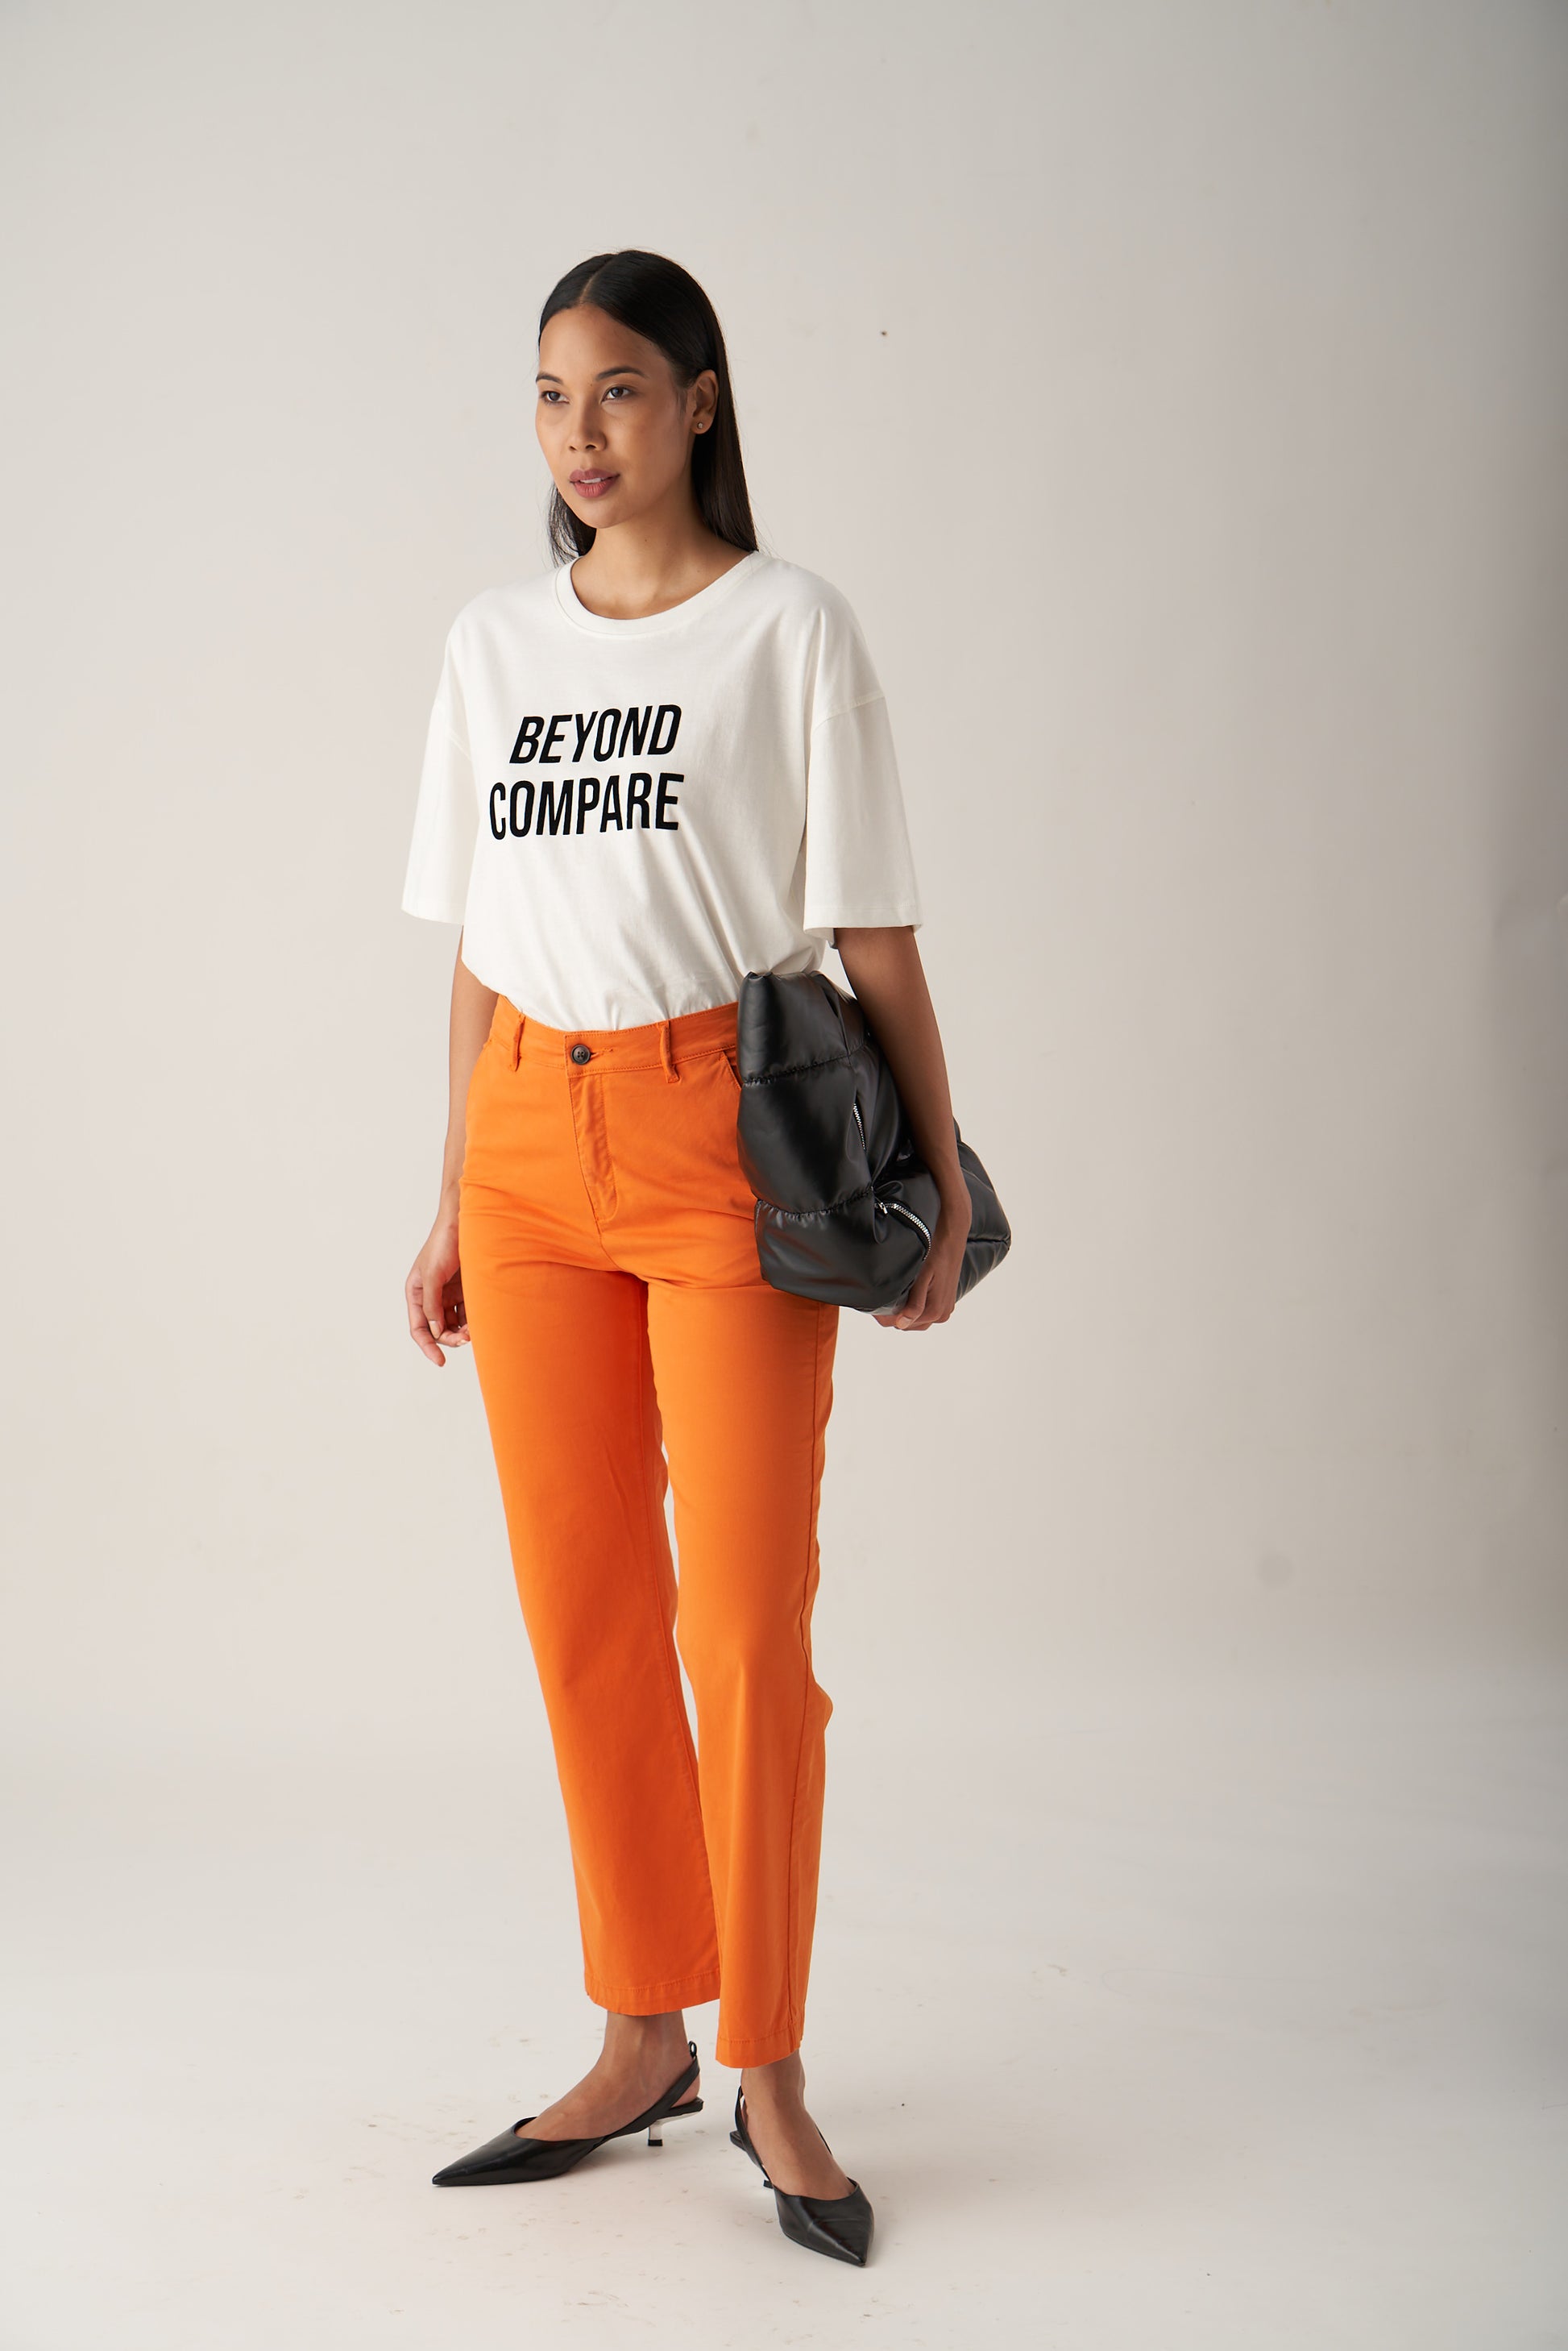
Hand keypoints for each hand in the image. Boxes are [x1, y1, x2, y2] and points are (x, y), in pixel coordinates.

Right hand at [406, 1208, 468, 1364]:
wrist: (466, 1222)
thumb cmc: (444, 1243)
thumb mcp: (433, 1275)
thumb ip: (431, 1303)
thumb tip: (435, 1330)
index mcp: (416, 1293)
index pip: (418, 1328)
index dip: (428, 1347)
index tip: (441, 1361)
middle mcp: (431, 1297)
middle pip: (438, 1329)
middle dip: (451, 1338)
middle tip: (467, 1338)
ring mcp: (449, 1294)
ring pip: (455, 1323)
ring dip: (464, 1330)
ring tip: (476, 1329)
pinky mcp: (466, 1290)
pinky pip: (468, 1312)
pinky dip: (473, 1319)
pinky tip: (482, 1320)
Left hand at [873, 1181, 971, 1332]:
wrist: (952, 1237)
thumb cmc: (935, 1253)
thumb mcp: (922, 1278)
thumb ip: (914, 1304)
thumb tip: (901, 1324)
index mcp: (935, 1311)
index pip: (901, 1324)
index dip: (885, 1316)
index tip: (872, 1303)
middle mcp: (942, 1314)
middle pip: (908, 1325)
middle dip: (893, 1315)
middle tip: (878, 1297)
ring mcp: (945, 1308)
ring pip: (916, 1319)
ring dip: (903, 1312)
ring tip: (889, 1296)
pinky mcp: (946, 1301)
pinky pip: (925, 1312)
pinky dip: (913, 1307)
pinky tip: (905, 1294)